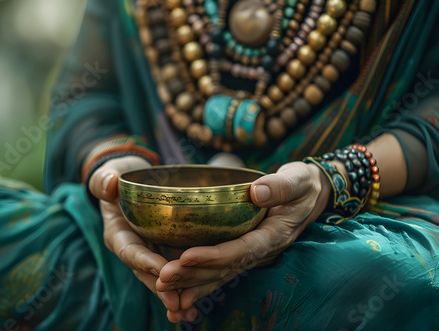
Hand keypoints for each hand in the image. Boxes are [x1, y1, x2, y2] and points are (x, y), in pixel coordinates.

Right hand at [90, 156, 181, 313]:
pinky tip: (195, 309)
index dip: (143, 260)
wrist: (131, 183)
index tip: (160, 270)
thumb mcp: (109, 174)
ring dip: (174, 297)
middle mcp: (133, 249)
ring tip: (188, 314)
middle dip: (161, 290)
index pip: (129, 250)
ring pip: (160, 280)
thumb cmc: (119, 176)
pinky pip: (173, 274)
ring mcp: (149, 254)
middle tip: (177, 305)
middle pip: (146, 273)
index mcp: (118, 234)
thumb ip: (104, 180)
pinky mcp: (164, 254)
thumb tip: (108, 186)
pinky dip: (184, 290)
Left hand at [156, 162, 330, 322]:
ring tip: (162, 287)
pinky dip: (199, 283)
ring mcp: (251, 255)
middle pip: (225, 268)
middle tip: (163, 278)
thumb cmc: (302, 186)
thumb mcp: (299, 180)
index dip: (214, 256)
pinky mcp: (243, 252)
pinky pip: (220, 272)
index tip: (186, 257)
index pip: (242, 250)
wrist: (309, 197)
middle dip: (193, 275)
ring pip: (219, 274)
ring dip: (191, 283)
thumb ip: (281, 186)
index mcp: (274, 235)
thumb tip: (257, 192)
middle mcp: (261, 251)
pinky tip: (178, 291)